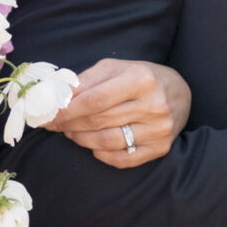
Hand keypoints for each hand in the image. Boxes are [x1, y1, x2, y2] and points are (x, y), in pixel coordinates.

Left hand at [52, 59, 190, 168]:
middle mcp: (153, 105)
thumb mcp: (115, 68)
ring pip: (107, 142)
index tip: (48, 114)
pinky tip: (93, 145)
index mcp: (141, 79)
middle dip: (69, 124)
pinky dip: (100, 154)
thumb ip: (86, 80)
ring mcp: (158, 130)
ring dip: (81, 139)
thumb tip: (57, 97)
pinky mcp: (160, 148)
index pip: (94, 99)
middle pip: (98, 121)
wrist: (179, 93)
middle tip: (54, 124)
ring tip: (71, 132)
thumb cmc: (140, 77)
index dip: (67, 110)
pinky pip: (122, 159)